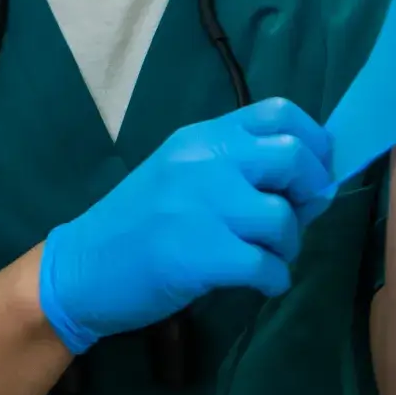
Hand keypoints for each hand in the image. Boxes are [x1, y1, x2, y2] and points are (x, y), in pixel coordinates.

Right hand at [38, 98, 333, 355]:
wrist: (81, 269)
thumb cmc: (137, 224)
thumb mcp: (181, 175)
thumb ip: (236, 168)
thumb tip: (312, 185)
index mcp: (201, 137)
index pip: (279, 112)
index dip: (314, 141)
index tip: (313, 171)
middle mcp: (203, 161)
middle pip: (293, 156)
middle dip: (311, 191)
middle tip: (296, 217)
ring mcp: (200, 206)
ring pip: (283, 218)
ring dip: (289, 245)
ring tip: (269, 257)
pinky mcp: (199, 254)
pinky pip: (267, 266)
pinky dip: (274, 280)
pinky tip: (259, 282)